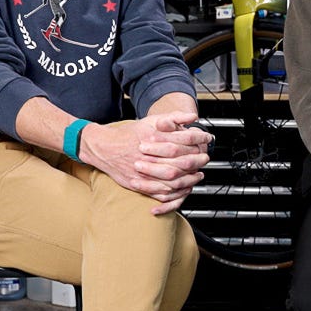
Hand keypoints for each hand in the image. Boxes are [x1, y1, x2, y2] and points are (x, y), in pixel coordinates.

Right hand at [79, 111, 212, 212]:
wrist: (103, 147)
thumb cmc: (129, 134)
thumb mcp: (150, 121)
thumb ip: (173, 117)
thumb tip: (192, 116)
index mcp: (153, 139)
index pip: (183, 142)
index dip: (198, 142)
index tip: (206, 142)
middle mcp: (149, 156)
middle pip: (180, 163)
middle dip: (196, 162)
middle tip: (204, 160)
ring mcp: (143, 172)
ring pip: (172, 180)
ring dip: (188, 179)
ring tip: (197, 176)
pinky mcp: (138, 184)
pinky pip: (160, 194)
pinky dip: (174, 194)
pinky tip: (183, 189)